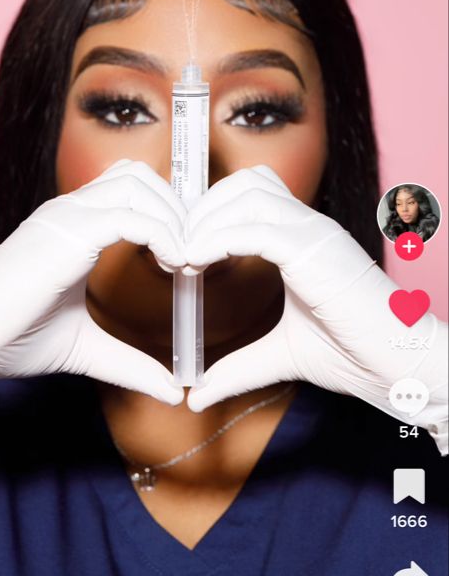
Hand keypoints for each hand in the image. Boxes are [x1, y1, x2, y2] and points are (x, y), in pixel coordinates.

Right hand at [0, 161, 185, 405]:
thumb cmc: (10, 340)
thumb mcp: (83, 349)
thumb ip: (127, 363)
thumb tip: (170, 389)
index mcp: (71, 226)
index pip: (128, 187)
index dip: (166, 211)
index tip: (188, 254)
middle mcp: (69, 211)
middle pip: (139, 175)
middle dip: (177, 207)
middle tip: (195, 252)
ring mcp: (65, 217)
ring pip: (138, 184)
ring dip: (173, 217)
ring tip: (186, 260)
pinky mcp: (67, 233)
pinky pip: (130, 215)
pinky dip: (162, 234)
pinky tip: (174, 265)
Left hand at [184, 166, 447, 435]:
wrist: (400, 366)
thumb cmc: (355, 354)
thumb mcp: (281, 357)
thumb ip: (239, 368)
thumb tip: (197, 393)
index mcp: (303, 239)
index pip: (250, 194)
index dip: (209, 214)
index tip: (180, 250)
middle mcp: (309, 226)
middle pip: (244, 183)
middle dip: (201, 210)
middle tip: (175, 249)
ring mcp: (315, 233)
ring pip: (247, 194)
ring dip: (205, 221)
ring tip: (184, 258)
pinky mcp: (315, 251)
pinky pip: (256, 227)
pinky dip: (218, 238)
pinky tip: (196, 263)